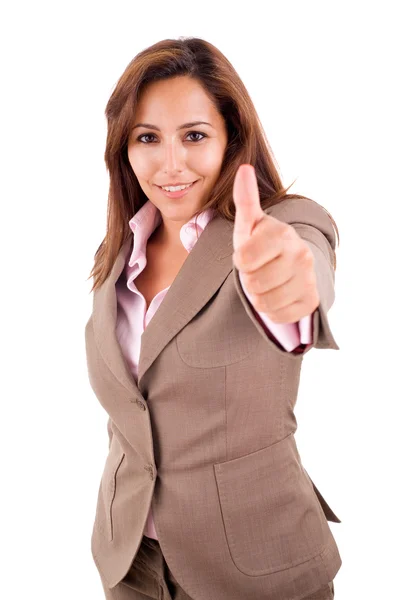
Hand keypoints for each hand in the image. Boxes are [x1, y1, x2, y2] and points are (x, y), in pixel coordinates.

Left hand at [232, 164, 319, 323]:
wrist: (290, 265)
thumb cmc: (262, 244)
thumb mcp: (249, 224)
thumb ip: (245, 199)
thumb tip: (244, 169)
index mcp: (282, 234)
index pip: (243, 260)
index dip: (240, 261)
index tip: (248, 255)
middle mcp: (301, 255)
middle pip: (252, 283)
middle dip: (249, 279)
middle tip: (258, 270)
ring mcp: (308, 279)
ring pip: (263, 303)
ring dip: (258, 296)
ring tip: (266, 282)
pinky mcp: (311, 302)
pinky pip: (277, 316)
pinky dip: (272, 310)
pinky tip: (277, 295)